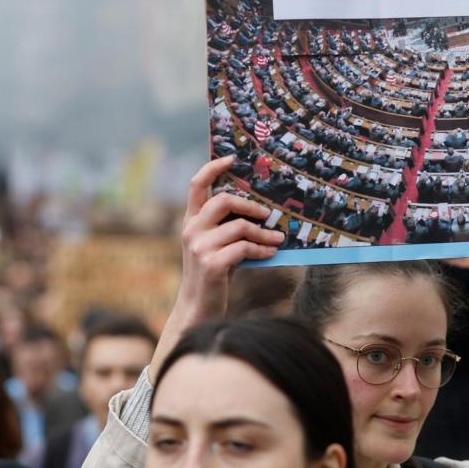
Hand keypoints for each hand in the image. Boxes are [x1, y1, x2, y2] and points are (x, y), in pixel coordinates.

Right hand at [152, 155, 284, 377]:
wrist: (198, 309)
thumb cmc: (214, 274)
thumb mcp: (216, 245)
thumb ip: (226, 226)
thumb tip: (260, 208)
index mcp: (190, 221)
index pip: (197, 185)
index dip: (213, 167)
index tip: (233, 158)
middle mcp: (190, 230)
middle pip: (224, 200)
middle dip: (251, 205)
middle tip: (268, 214)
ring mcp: (199, 247)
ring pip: (240, 227)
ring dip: (264, 234)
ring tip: (278, 240)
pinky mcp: (211, 264)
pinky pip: (244, 248)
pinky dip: (261, 251)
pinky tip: (269, 255)